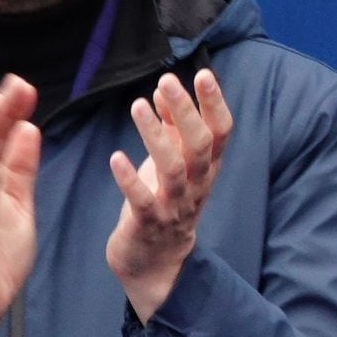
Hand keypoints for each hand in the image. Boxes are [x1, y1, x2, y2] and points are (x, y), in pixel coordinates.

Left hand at [106, 69, 232, 321]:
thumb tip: (162, 91)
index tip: (204, 74)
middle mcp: (196, 186)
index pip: (220, 132)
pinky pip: (141, 201)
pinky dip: (130, 179)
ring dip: (156, 136)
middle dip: (186, 111)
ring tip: (138, 106)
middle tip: (167, 81)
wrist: (156, 262)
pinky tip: (116, 157)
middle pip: (199, 145)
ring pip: (173, 169)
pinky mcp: (148, 224)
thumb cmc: (165, 203)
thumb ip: (172, 128)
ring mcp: (174, 206)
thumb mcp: (174, 163)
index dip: (215, 104)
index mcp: (206, 168)